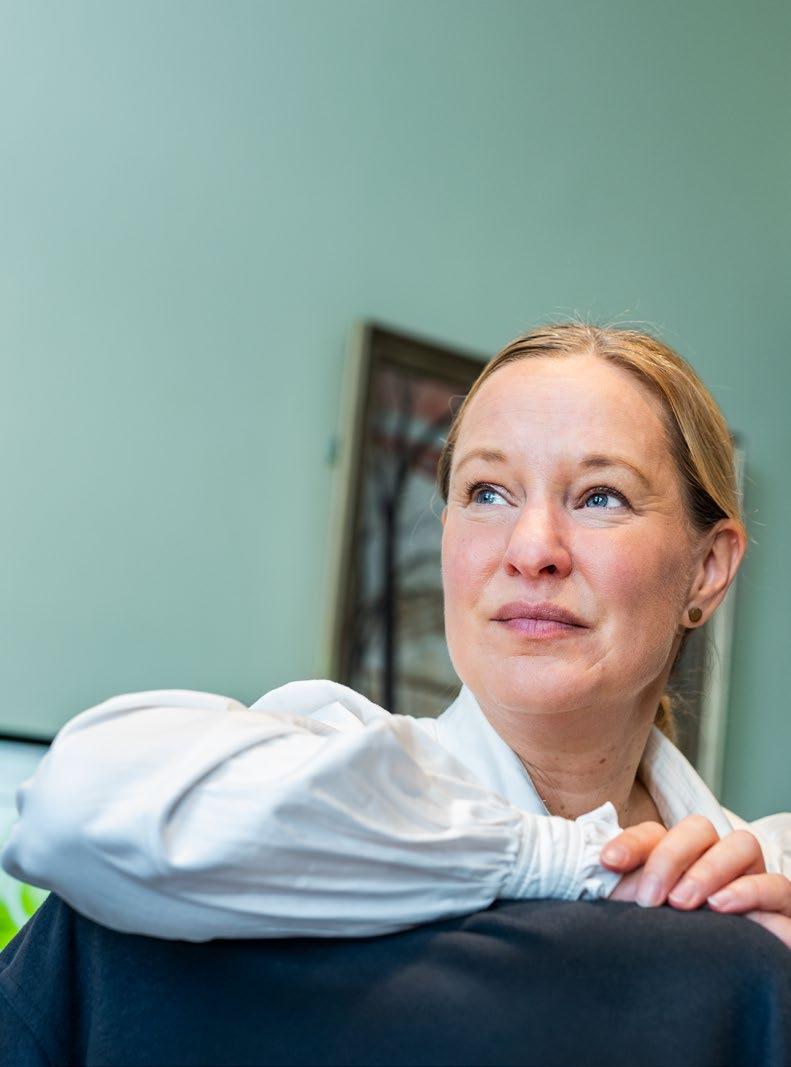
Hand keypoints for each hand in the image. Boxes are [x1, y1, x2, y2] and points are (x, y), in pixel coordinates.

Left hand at [601, 816, 790, 948]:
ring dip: (707, 869)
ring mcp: (751, 876)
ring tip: (683, 903)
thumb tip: (591, 883)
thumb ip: (627, 900)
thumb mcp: (650, 921)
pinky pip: (775, 884)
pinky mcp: (780, 903)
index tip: (608, 862)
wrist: (730, 980)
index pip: (656, 834)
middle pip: (696, 829)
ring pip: (739, 843)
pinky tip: (723, 907)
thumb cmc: (679, 947)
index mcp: (681, 859)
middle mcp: (717, 859)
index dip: (632, 843)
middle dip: (669, 857)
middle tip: (649, 897)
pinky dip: (749, 891)